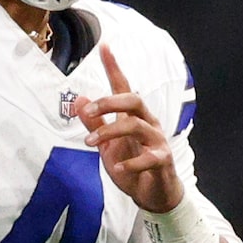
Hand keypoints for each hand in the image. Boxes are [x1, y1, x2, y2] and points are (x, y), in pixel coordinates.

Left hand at [80, 45, 177, 211]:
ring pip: (136, 125)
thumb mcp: (107, 147)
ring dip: (110, 131)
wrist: (152, 195)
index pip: (123, 88)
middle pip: (133, 100)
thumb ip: (95, 125)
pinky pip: (150, 157)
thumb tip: (79, 101)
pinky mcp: (163, 161)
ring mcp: (157, 141)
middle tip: (87, 112)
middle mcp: (147, 123)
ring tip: (89, 143)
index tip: (105, 47)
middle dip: (109, 102)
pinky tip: (118, 167)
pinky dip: (132, 162)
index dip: (114, 68)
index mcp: (133, 117)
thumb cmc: (132, 167)